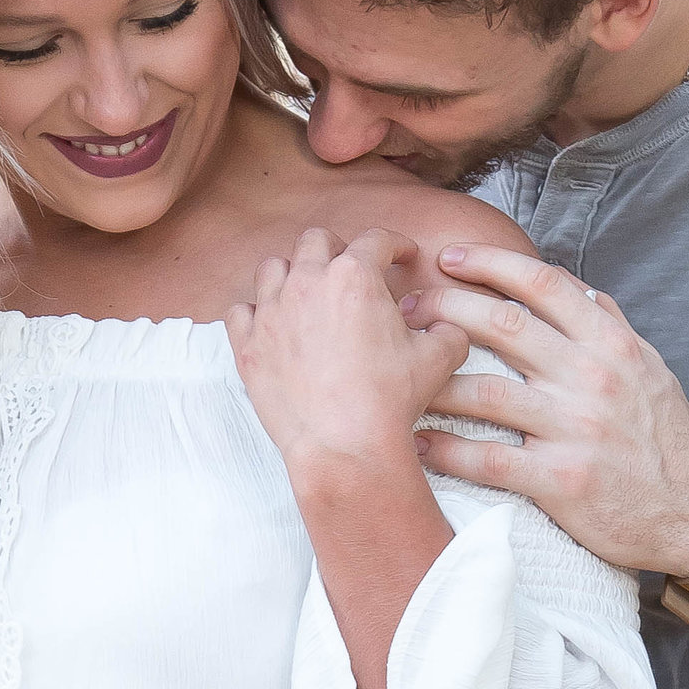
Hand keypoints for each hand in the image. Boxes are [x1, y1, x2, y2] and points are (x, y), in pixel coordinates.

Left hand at [225, 225, 466, 494]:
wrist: (344, 447)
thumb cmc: (390, 402)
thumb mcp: (439, 359)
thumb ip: (448, 330)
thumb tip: (445, 326)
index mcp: (355, 276)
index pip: (377, 241)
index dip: (395, 245)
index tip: (401, 255)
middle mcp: (308, 283)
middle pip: (317, 241)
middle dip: (337, 250)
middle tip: (349, 271)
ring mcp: (272, 312)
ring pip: (273, 268)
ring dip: (291, 273)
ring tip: (305, 293)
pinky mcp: (248, 346)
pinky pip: (240, 312)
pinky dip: (254, 313)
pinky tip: (269, 325)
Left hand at [415, 242, 688, 576]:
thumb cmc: (666, 439)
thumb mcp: (648, 368)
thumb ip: (607, 327)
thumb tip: (575, 290)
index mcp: (609, 342)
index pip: (540, 284)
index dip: (487, 263)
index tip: (447, 258)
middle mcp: (590, 377)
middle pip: (501, 326)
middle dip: (442, 311)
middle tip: (404, 312)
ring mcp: (575, 429)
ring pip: (484, 392)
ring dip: (431, 382)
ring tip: (393, 378)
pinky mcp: (561, 480)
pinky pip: (489, 460)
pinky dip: (447, 451)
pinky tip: (417, 444)